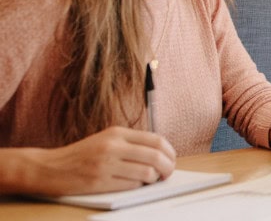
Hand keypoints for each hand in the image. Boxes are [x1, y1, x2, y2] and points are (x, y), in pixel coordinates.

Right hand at [17, 126, 175, 195]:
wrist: (49, 167)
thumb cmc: (81, 155)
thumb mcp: (106, 140)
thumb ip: (130, 143)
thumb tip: (161, 154)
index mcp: (117, 133)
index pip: (156, 140)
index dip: (170, 152)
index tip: (171, 160)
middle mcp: (113, 146)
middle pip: (156, 156)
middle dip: (168, 167)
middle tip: (168, 174)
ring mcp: (106, 164)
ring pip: (146, 173)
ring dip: (153, 179)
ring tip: (149, 180)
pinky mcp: (99, 182)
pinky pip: (131, 186)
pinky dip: (138, 187)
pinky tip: (133, 185)